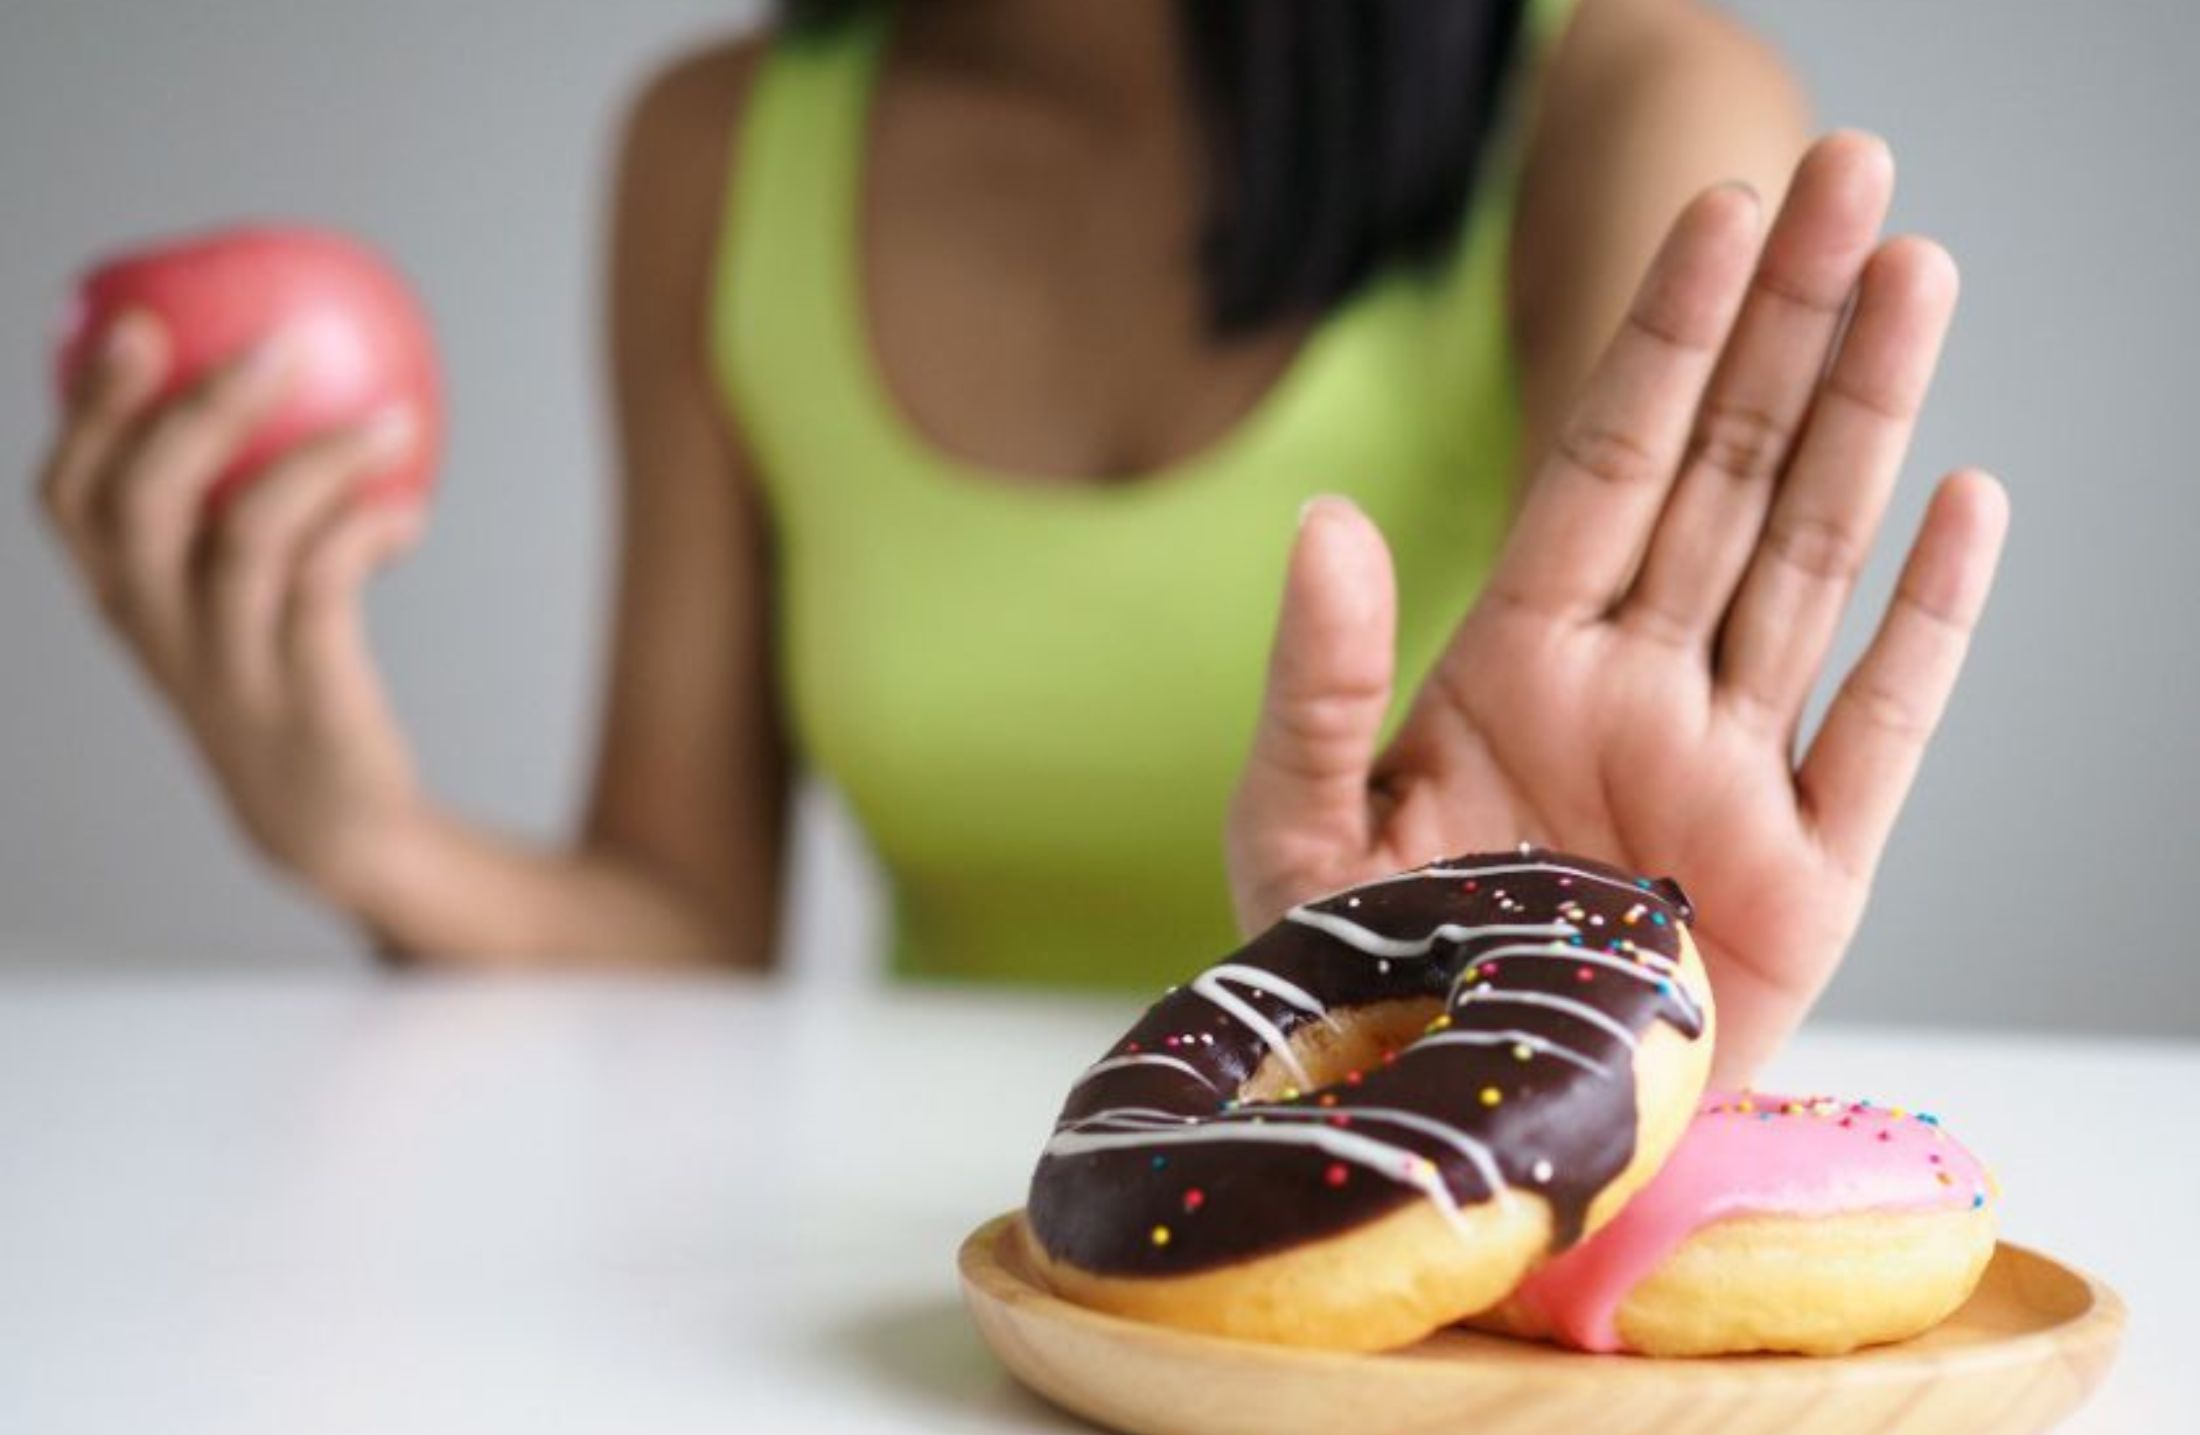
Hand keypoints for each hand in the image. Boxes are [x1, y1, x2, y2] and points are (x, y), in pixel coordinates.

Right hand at [38, 313, 429, 908]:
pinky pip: (327, 586)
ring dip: (324, 459)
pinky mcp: (304, 697)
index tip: (136, 322)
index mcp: (127, 600)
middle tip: (278, 346)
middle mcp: (159, 631)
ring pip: (247, 534)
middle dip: (200, 407)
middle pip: (142, 500)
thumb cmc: (289, 681)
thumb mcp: (235, 603)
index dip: (91, 408)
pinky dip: (367, 530)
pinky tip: (409, 510)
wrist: (332, 823)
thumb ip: (232, 513)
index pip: (69, 496)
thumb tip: (297, 379)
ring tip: (395, 419)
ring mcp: (227, 667)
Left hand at [1227, 134, 2009, 1082]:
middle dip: (1787, 326)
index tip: (1718, 212)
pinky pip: (1880, 729)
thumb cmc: (1357, 991)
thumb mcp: (1295, 832)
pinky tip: (1967, 503)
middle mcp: (1635, 691)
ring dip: (1867, 420)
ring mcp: (1729, 774)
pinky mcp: (1805, 879)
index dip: (1663, 338)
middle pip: (1728, 474)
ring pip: (1810, 562)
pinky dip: (1928, 624)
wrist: (1442, 1138)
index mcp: (1517, 664)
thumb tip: (1326, 519)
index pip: (1605, 464)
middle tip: (1852, 174)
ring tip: (1914, 275)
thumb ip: (1315, 681)